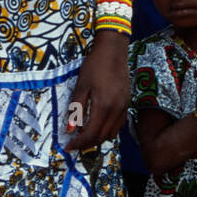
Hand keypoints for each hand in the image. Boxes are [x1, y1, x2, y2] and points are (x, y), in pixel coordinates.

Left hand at [65, 32, 129, 152]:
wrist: (113, 50)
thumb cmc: (94, 65)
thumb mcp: (81, 85)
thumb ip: (77, 108)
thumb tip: (70, 129)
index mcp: (104, 106)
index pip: (91, 133)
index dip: (79, 143)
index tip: (68, 146)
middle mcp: (116, 110)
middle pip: (102, 137)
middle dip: (87, 144)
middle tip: (74, 144)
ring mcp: (124, 107)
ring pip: (112, 133)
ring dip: (98, 138)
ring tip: (85, 136)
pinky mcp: (127, 103)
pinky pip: (118, 124)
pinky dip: (108, 130)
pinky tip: (98, 125)